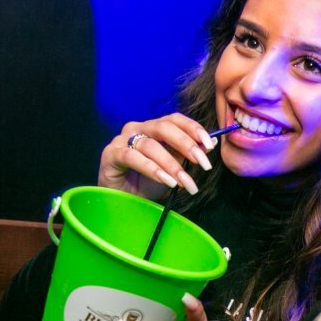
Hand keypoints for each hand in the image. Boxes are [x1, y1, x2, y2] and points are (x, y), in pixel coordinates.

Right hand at [98, 113, 215, 200]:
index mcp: (152, 128)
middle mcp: (137, 128)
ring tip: (186, 182)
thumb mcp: (171, 169)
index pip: (175, 120)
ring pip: (151, 145)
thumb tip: (210, 144)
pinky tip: (167, 182)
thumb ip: (186, 155)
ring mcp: (122, 140)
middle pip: (164, 127)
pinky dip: (153, 169)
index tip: (210, 145)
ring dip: (172, 165)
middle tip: (203, 164)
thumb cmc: (144, 183)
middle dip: (187, 145)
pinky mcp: (111, 154)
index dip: (193, 128)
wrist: (120, 201)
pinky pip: (133, 157)